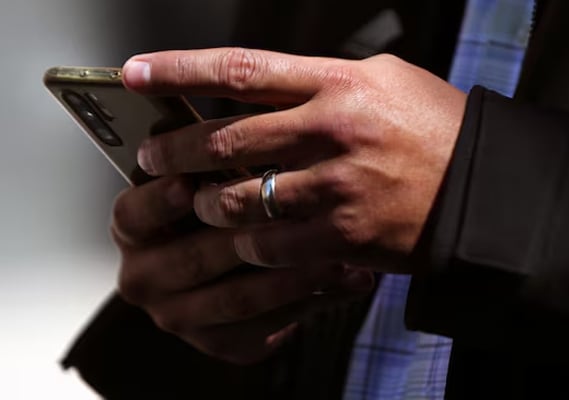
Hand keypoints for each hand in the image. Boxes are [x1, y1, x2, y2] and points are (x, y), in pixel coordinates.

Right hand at [112, 176, 373, 364]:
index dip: (162, 200)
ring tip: (339, 254)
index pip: (135, 213)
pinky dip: (312, 303)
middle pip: (194, 258)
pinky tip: (350, 279)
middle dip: (247, 237)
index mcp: (134, 227)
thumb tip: (238, 110)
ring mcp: (180, 315)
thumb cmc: (225, 198)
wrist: (241, 263)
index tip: (191, 182)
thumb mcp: (211, 171)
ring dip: (292, 275)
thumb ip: (212, 151)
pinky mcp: (218, 341)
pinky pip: (267, 327)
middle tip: (297, 214)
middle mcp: (145, 276)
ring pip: (238, 298)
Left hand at [123, 48, 466, 272]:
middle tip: (155, 159)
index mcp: (339, 84)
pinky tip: (247, 239)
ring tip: (202, 205)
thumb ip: (319, 82)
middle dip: (176, 152)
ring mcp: (337, 187)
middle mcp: (332, 131)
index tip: (137, 72)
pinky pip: (270, 245)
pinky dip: (247, 245)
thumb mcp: (382, 81)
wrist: (484, 188)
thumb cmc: (433, 129)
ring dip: (207, 205)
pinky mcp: (343, 236)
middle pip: (225, 139)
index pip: (241, 69)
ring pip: (237, 200)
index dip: (179, 68)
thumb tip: (257, 91)